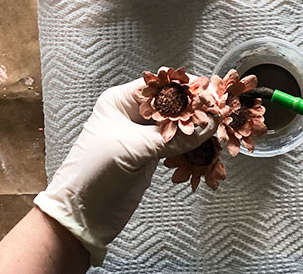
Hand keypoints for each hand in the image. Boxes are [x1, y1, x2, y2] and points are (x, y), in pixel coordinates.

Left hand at [34, 75, 217, 265]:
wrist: (82, 215)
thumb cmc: (93, 175)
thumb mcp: (133, 149)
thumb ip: (174, 137)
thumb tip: (208, 124)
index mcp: (121, 101)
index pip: (161, 86)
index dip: (186, 87)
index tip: (211, 92)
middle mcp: (133, 114)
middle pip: (172, 103)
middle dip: (196, 106)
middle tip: (220, 109)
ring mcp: (143, 135)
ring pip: (178, 123)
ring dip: (198, 125)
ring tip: (220, 125)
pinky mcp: (152, 154)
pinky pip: (179, 142)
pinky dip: (194, 143)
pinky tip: (208, 142)